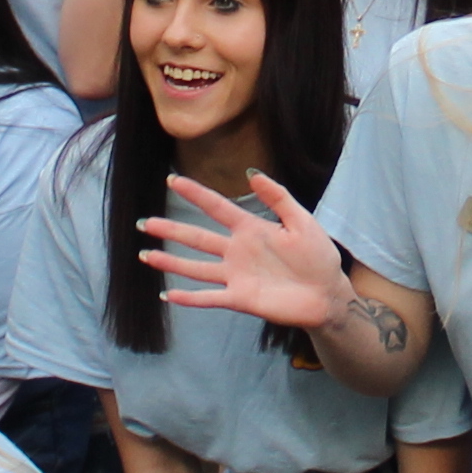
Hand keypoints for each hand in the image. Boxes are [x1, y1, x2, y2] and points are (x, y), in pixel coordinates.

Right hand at [150, 175, 357, 337]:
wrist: (328, 295)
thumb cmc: (318, 257)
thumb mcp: (302, 221)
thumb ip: (278, 197)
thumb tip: (252, 173)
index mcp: (251, 229)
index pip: (217, 208)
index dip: (196, 194)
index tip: (173, 180)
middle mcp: (237, 251)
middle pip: (197, 238)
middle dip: (170, 230)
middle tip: (143, 222)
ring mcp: (236, 276)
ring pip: (196, 268)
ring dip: (171, 263)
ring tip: (146, 255)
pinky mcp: (240, 299)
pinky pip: (209, 298)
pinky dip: (189, 298)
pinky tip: (168, 296)